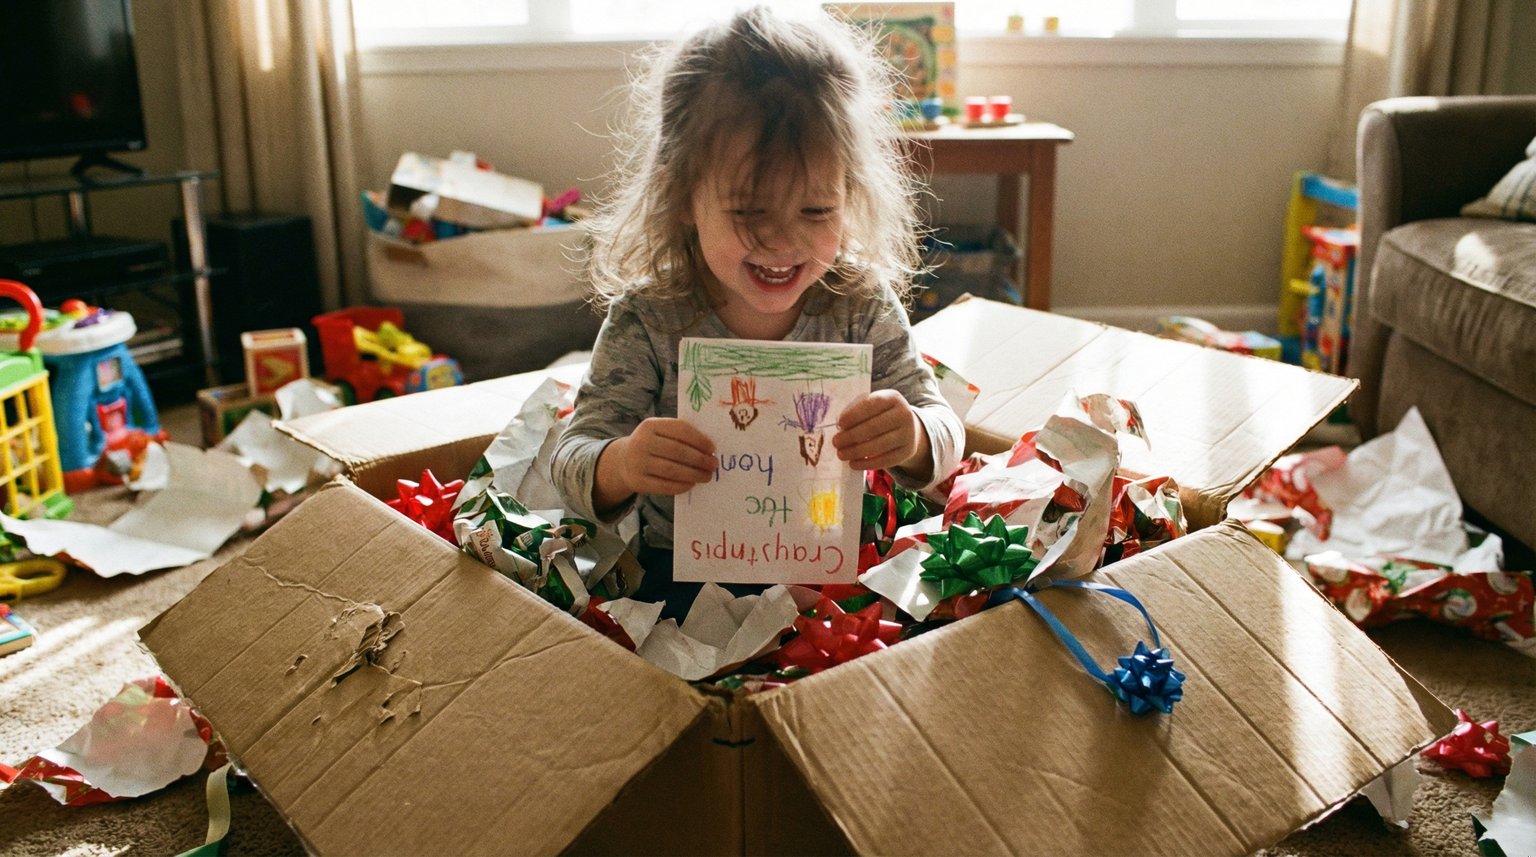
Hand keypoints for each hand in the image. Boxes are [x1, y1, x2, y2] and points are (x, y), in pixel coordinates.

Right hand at [596, 417, 715, 511]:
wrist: (623, 461)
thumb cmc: (651, 445)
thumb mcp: (659, 433)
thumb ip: (679, 435)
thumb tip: (708, 449)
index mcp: (650, 425)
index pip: (680, 430)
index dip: (699, 440)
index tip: (712, 448)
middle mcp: (642, 442)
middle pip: (677, 451)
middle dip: (699, 459)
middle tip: (713, 464)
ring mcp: (638, 463)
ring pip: (672, 470)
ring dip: (694, 474)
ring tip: (707, 476)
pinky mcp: (638, 482)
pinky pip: (664, 486)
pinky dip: (681, 486)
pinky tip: (692, 484)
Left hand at [832, 390, 929, 476]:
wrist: (908, 427)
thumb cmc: (881, 414)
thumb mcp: (873, 406)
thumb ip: (857, 411)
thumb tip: (840, 427)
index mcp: (893, 398)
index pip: (872, 405)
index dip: (854, 415)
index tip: (839, 424)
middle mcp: (904, 415)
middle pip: (874, 427)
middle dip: (851, 436)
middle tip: (836, 442)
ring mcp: (908, 434)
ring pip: (879, 446)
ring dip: (856, 451)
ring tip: (841, 454)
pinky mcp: (908, 452)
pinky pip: (885, 460)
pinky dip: (866, 464)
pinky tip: (853, 464)